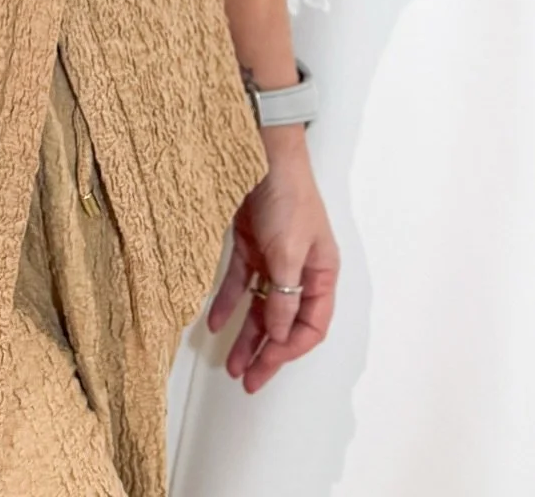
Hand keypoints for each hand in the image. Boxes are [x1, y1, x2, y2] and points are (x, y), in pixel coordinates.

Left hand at [207, 129, 339, 392]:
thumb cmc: (288, 199)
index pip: (311, 326)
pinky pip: (240, 284)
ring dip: (247, 335)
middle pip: (285, 322)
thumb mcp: (288, 254)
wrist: (264, 154)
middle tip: (247, 380)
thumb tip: (279, 334)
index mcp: (321, 274)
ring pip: (261, 307)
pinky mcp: (251, 246)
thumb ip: (284, 297)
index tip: (267, 365)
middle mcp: (299, 271)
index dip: (290, 349)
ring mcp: (274, 259)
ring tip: (231, 364)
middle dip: (267, 352)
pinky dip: (227, 303)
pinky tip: (213, 323)